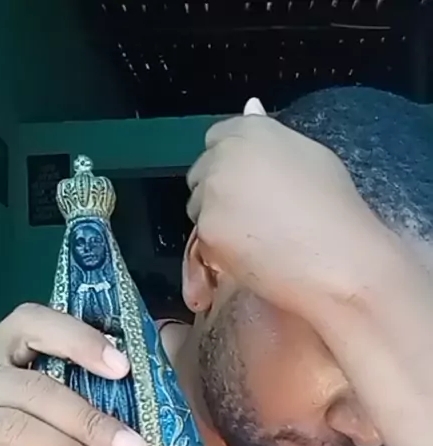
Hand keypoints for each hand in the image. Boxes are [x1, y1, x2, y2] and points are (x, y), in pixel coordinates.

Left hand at [187, 98, 388, 315]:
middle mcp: (224, 158)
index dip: (230, 159)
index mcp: (250, 132)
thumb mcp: (310, 154)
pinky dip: (218, 246)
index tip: (245, 178)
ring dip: (214, 217)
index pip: (218, 137)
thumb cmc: (332, 204)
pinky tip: (248, 253)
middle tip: (248, 211)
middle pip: (202, 171)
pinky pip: (203, 239)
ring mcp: (212, 195)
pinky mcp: (207, 232)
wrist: (333, 255)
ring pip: (198, 207)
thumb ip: (271, 135)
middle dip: (218, 188)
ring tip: (250, 235)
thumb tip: (250, 106)